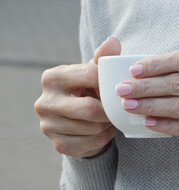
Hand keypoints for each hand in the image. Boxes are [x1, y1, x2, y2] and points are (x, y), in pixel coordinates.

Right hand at [34, 37, 120, 156]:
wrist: (79, 119)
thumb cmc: (89, 90)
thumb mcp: (95, 72)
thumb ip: (104, 58)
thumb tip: (114, 41)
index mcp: (52, 77)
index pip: (90, 76)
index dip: (110, 83)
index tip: (120, 88)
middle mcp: (44, 102)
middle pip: (90, 109)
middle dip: (109, 111)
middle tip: (119, 108)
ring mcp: (48, 126)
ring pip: (93, 129)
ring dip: (108, 124)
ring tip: (111, 118)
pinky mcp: (57, 145)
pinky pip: (92, 143)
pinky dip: (104, 137)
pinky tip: (104, 130)